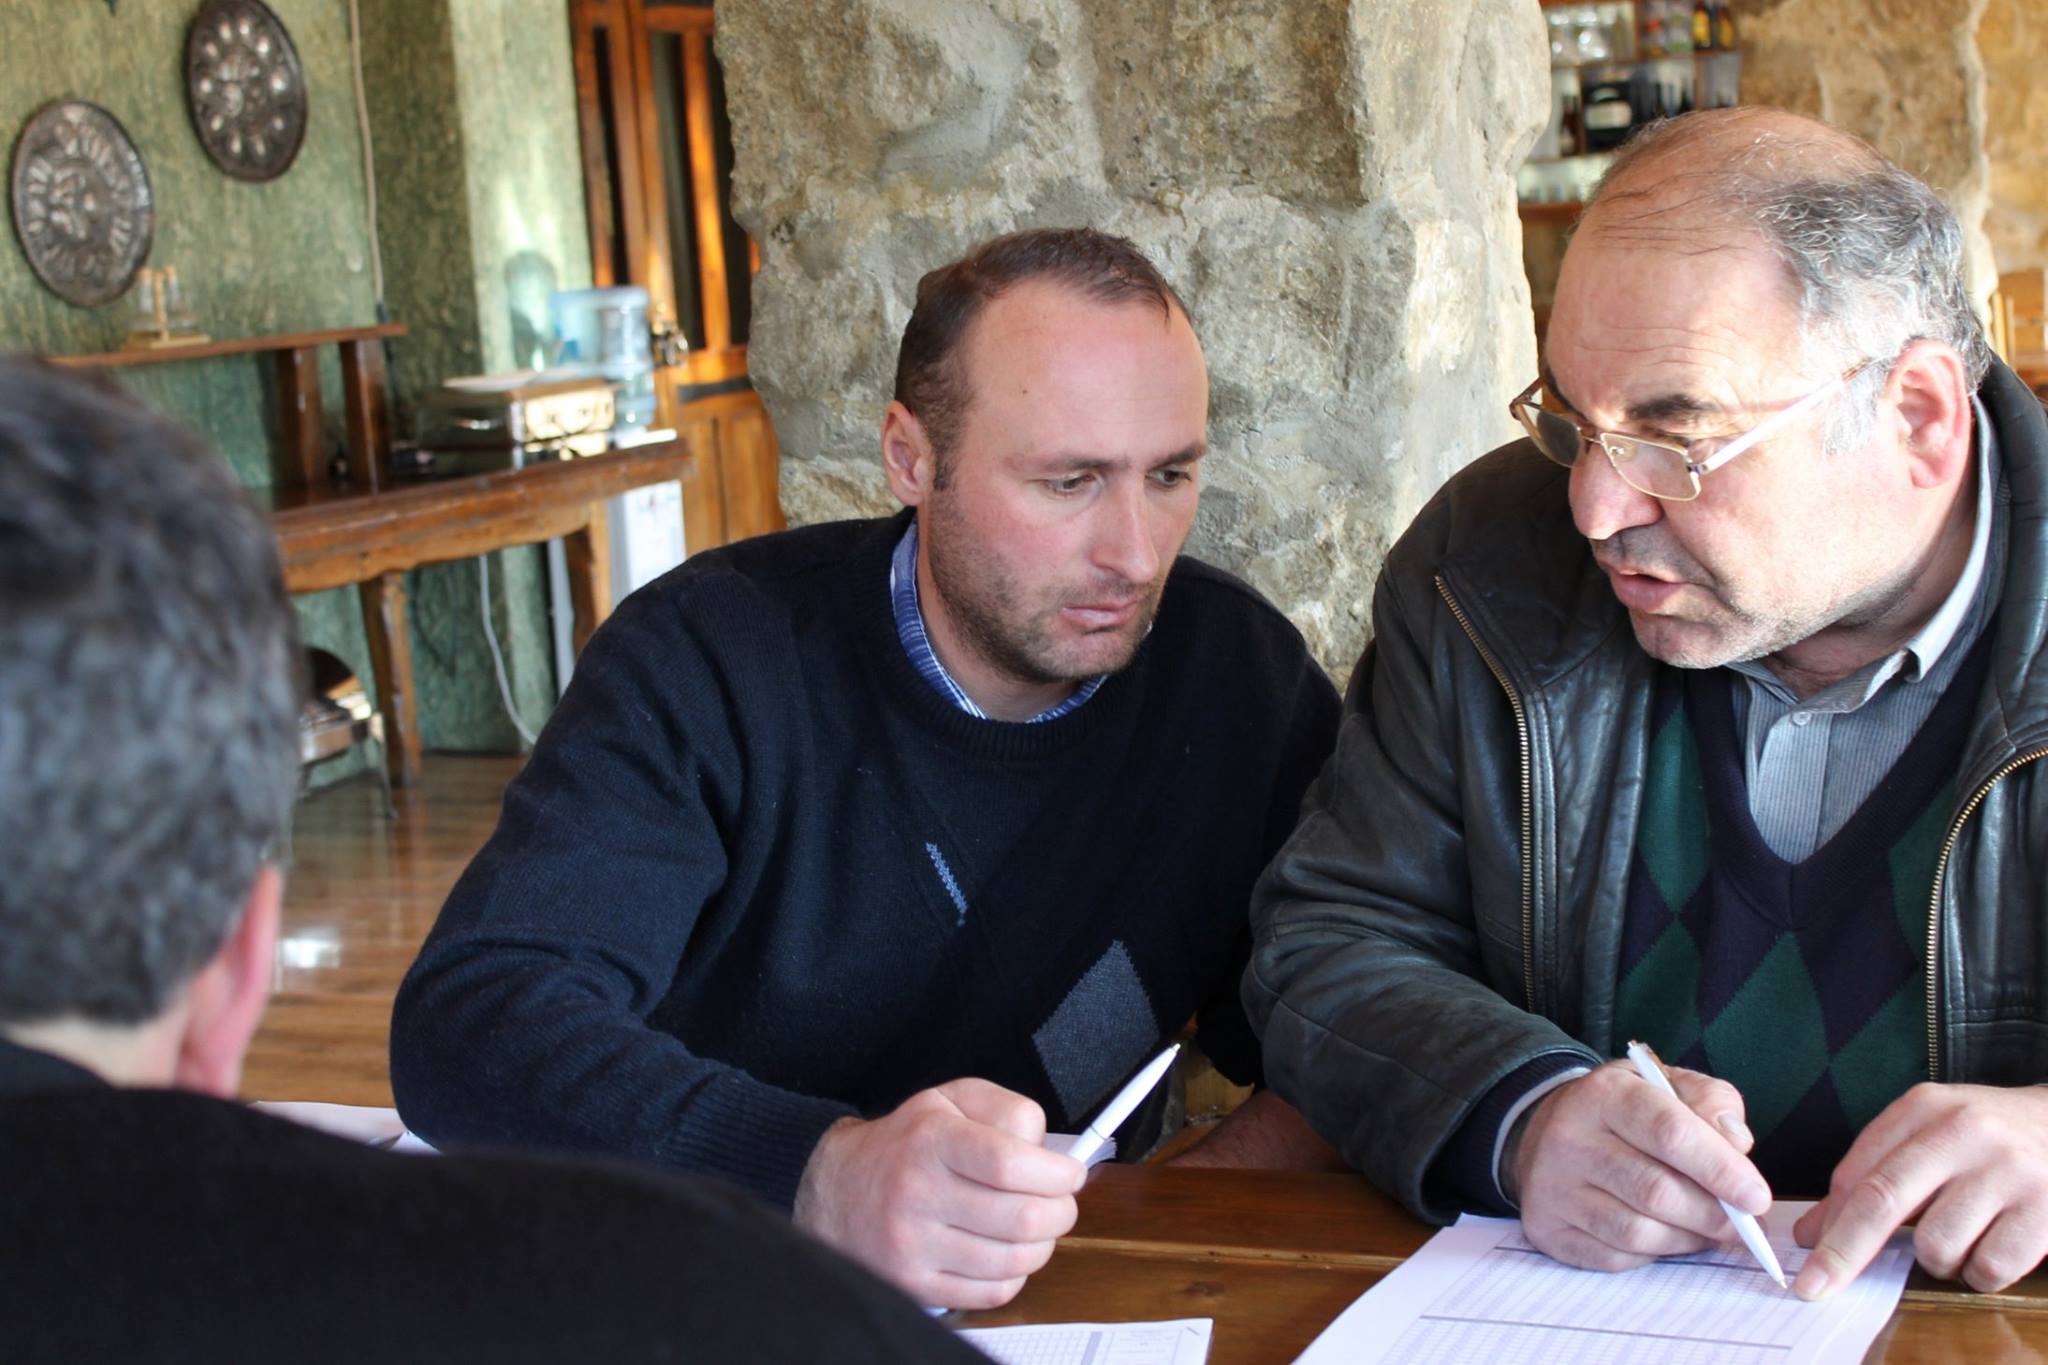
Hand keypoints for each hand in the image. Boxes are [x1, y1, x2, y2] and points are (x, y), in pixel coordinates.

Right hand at [792, 1078, 1084, 1308]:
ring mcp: (913, 1244)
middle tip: (1061, 1203)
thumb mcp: (952, 1099)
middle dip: (1061, 1212)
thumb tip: (1048, 1153)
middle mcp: (918, 1192)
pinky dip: (1014, 1275)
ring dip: (1042, 1245)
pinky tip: (1005, 1251)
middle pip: (1022, 1218)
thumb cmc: (909, 1142)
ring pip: (1013, 1260)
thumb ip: (1007, 1110)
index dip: (1056, 1174)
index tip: (1070, 1174)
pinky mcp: (914, 1283)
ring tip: (1035, 1227)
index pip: (1009, 1162)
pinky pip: (991, 1292)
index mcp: (932, 1139)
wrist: (838, 1189)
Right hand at [1510, 1059, 1769, 1270]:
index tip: (1757, 1198)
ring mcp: (1553, 1187)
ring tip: (1705, 1230)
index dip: (1720, 1169)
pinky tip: (1664, 1237)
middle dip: (1712, 1216)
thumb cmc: (1624, 1111)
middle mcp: (1570, 1138)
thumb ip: (1710, 1102)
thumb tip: (1738, 1145)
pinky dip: (1652, 1255)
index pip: (1669, 1132)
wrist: (1545, 1130)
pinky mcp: (1548, 1228)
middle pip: (1656, 1191)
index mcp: (1605, 1094)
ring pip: (1637, 1232)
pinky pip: (1615, 1257)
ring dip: (1687, 1239)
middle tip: (1742, 1227)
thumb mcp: (1667, 1084)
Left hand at [1793, 1083, 2047, 1297]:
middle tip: (1816, 1285)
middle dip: (1845, 1251)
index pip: (1860, 1172)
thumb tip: (1814, 1233)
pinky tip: (1991, 1247)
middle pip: (1883, 1201)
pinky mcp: (2046, 1210)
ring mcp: (2008, 1170)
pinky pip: (1989, 1268)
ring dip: (1937, 1261)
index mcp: (1924, 1108)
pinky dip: (1980, 1273)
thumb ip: (1871, 1175)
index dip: (1828, 1221)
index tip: (1804, 1257)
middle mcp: (1963, 1132)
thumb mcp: (1929, 1135)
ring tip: (1959, 1238)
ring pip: (1937, 1245)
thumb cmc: (1988, 1139)